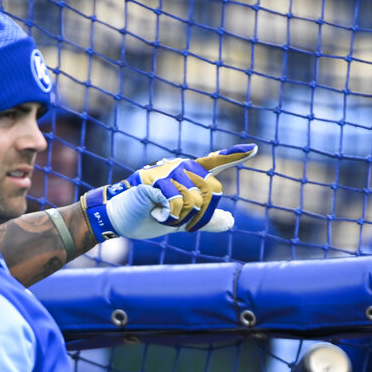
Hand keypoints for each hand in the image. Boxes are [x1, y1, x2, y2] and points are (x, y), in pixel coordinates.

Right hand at [79, 144, 257, 241]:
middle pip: (210, 193)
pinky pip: (177, 203)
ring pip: (195, 200)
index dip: (235, 155)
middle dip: (197, 217)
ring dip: (180, 218)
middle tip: (174, 220)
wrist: (116, 219)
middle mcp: (179, 168)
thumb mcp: (181, 221)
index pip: (214, 163)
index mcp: (187, 174)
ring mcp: (166, 172)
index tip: (255, 149)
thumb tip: (230, 222)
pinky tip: (156, 213)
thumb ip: (205, 219)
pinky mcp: (153, 182)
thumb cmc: (145, 216)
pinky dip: (168, 216)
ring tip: (161, 215)